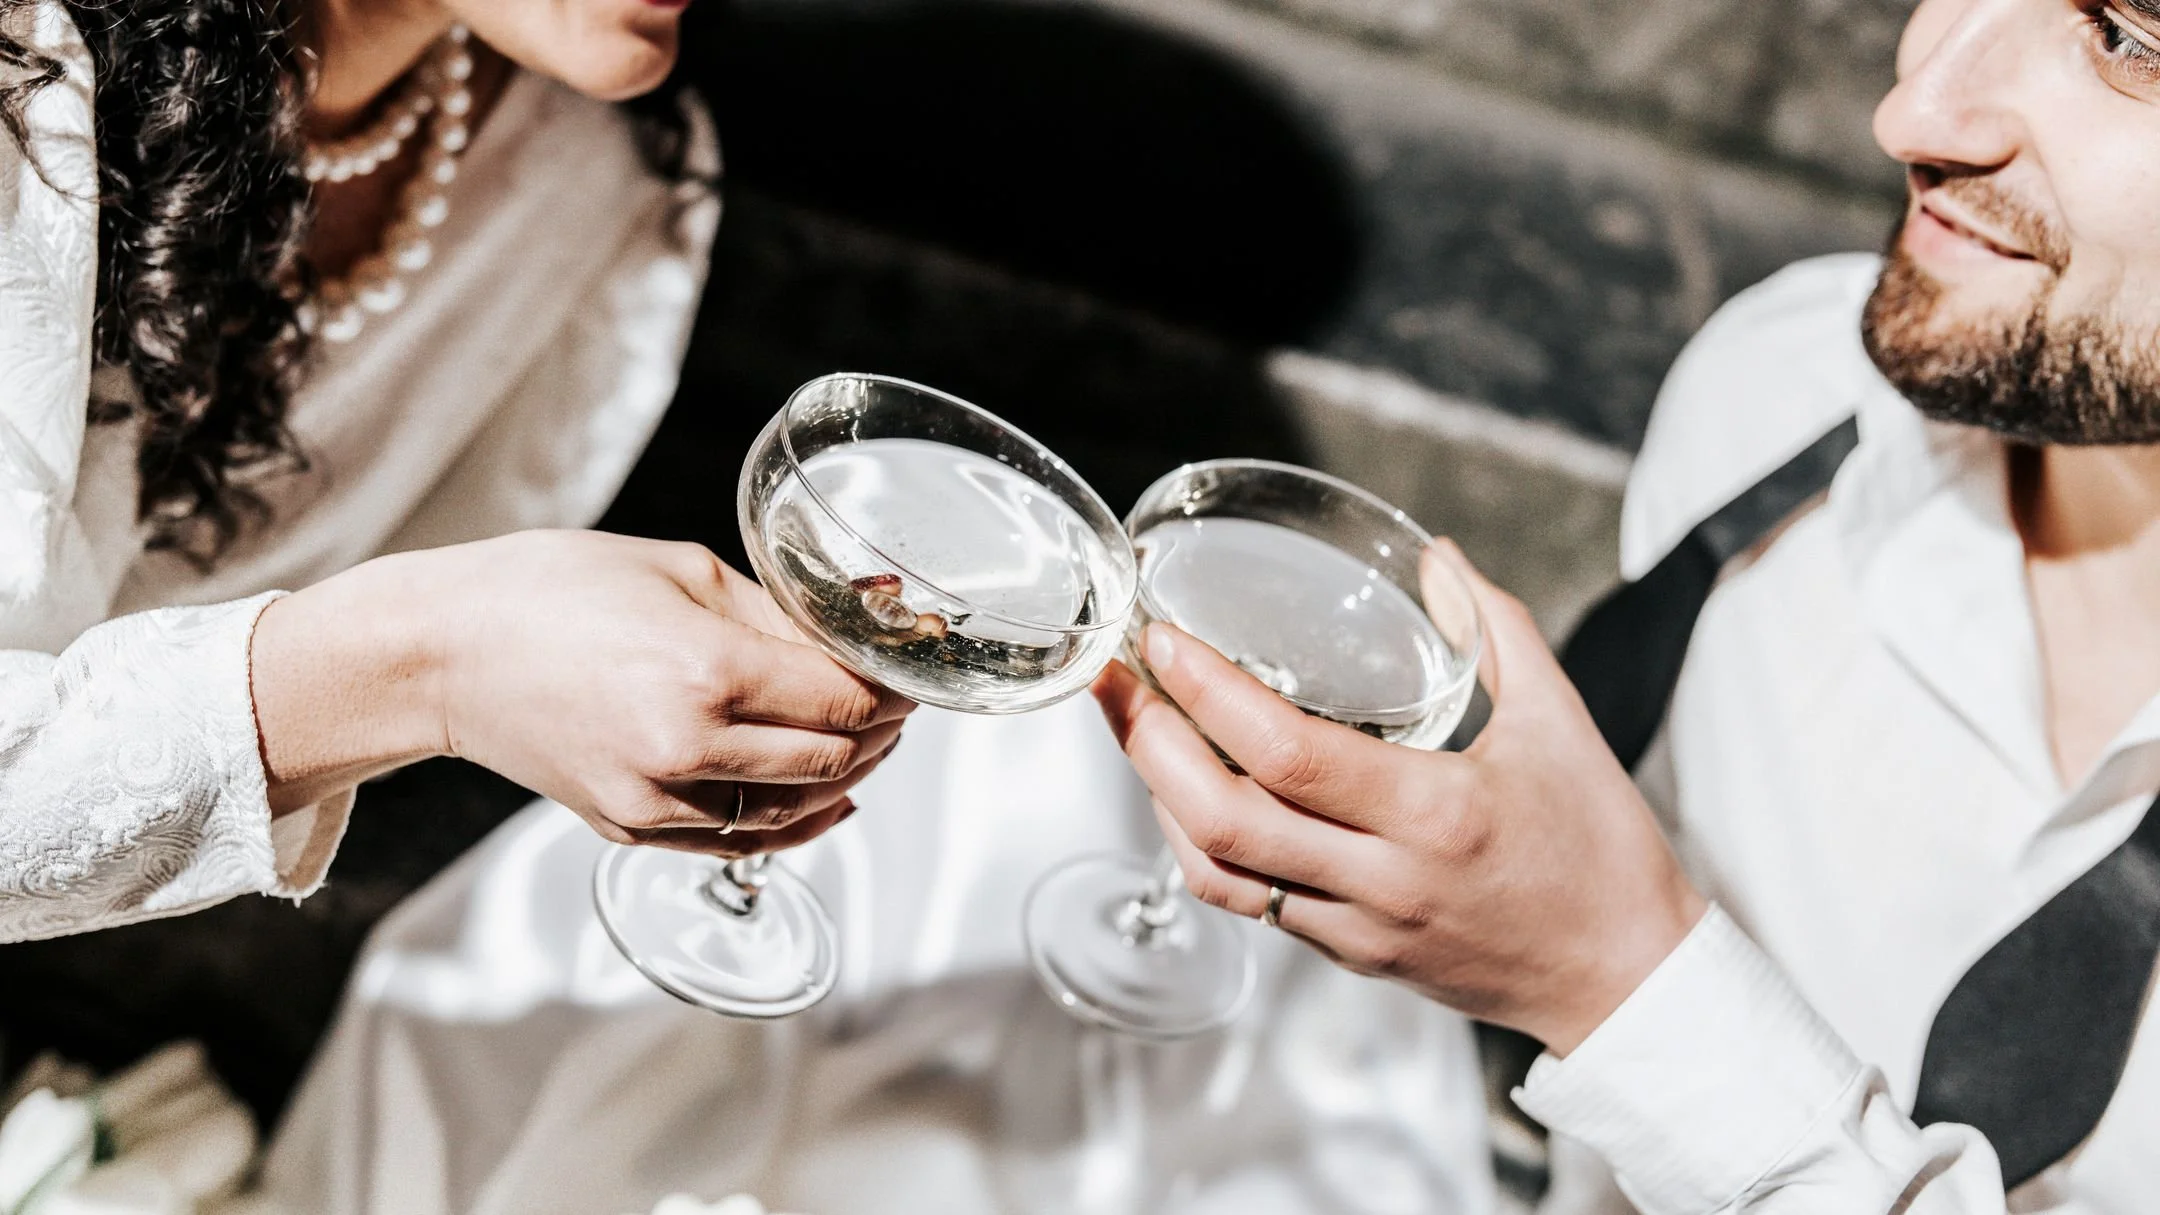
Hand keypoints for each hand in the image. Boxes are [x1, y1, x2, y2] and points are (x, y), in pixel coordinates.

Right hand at [253, 531, 914, 856]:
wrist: (443, 653)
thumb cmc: (550, 591)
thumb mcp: (680, 572)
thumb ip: (776, 614)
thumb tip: (855, 631)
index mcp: (706, 672)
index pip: (843, 701)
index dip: (889, 691)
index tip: (905, 672)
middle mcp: (686, 748)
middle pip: (831, 760)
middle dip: (878, 734)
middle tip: (894, 705)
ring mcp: (657, 800)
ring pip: (795, 812)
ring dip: (846, 781)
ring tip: (866, 747)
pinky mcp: (631, 828)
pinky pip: (740, 841)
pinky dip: (794, 823)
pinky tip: (822, 799)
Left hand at [1096, 540, 1705, 1053]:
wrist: (1625, 979)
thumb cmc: (1601, 855)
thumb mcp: (1562, 724)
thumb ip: (1497, 628)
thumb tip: (1438, 557)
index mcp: (1435, 814)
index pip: (1288, 753)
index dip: (1208, 693)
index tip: (1165, 641)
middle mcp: (1383, 880)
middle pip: (1224, 820)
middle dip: (1149, 745)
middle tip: (1118, 680)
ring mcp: (1359, 928)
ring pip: (1219, 872)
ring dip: (1158, 799)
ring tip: (1133, 729)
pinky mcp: (1350, 956)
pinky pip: (1249, 906)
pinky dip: (1202, 849)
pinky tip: (1186, 798)